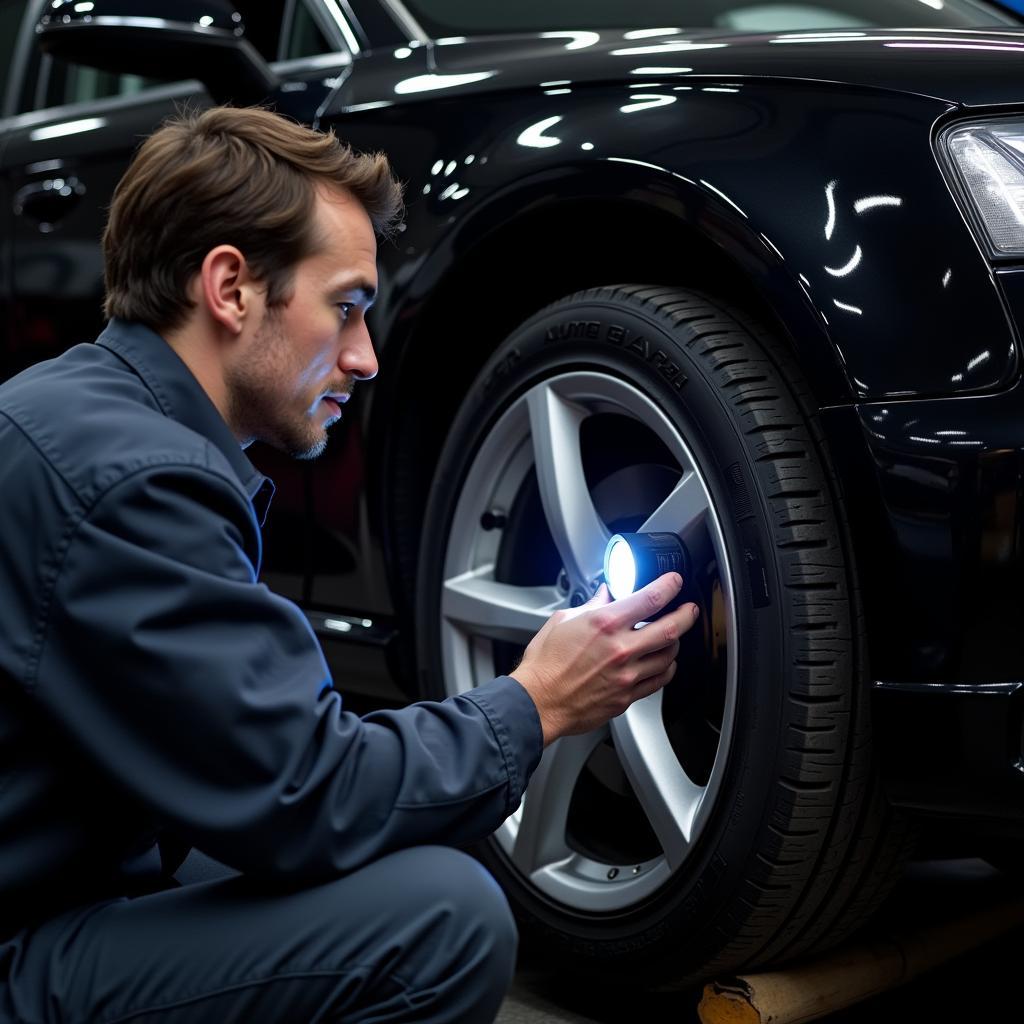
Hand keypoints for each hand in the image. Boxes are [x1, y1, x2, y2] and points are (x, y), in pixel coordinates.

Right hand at [511, 572, 699, 744]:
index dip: (669, 586)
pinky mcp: (626, 696)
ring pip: (668, 656)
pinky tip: (663, 664)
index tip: (674, 582)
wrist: (537, 702)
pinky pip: (658, 681)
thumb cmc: (544, 665)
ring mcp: (627, 675)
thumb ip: (590, 605)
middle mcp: (620, 649)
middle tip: (689, 610)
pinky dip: (666, 669)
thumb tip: (604, 595)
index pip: (650, 599)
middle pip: (670, 628)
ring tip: (672, 637)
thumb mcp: (563, 621)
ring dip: (674, 643)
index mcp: (605, 624)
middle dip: (686, 615)